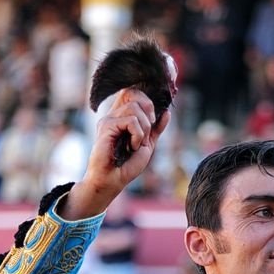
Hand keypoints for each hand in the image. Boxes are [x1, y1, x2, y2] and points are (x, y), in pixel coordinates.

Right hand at [62, 89, 169, 217]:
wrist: (113, 181)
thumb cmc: (127, 165)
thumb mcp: (147, 144)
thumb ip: (155, 128)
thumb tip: (167, 112)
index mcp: (122, 116)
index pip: (132, 92)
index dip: (146, 99)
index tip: (153, 119)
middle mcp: (113, 114)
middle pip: (134, 93)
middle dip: (148, 111)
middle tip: (147, 132)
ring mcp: (109, 119)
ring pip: (135, 108)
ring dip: (144, 128)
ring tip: (137, 144)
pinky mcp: (106, 126)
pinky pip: (130, 121)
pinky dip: (137, 135)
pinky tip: (132, 147)